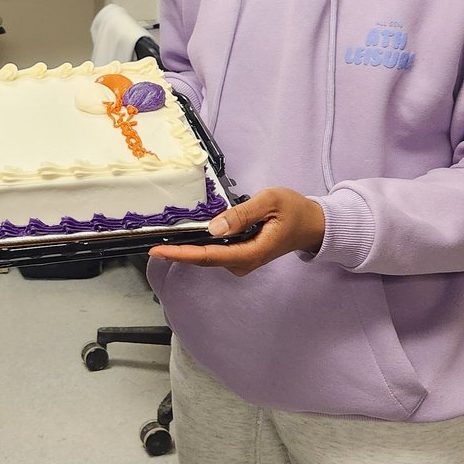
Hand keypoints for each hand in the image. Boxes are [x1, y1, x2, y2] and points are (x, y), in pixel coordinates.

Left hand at [149, 187, 325, 276]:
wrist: (313, 224)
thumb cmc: (294, 210)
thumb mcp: (269, 201)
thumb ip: (241, 214)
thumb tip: (214, 227)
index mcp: (250, 252)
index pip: (209, 255)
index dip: (182, 254)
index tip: (159, 250)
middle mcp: (243, 262)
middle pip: (204, 258)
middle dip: (177, 252)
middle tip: (151, 242)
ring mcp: (242, 260)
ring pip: (208, 256)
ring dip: (186, 248)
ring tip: (162, 238)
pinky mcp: (241, 254)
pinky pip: (215, 251)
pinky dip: (198, 244)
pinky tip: (185, 236)